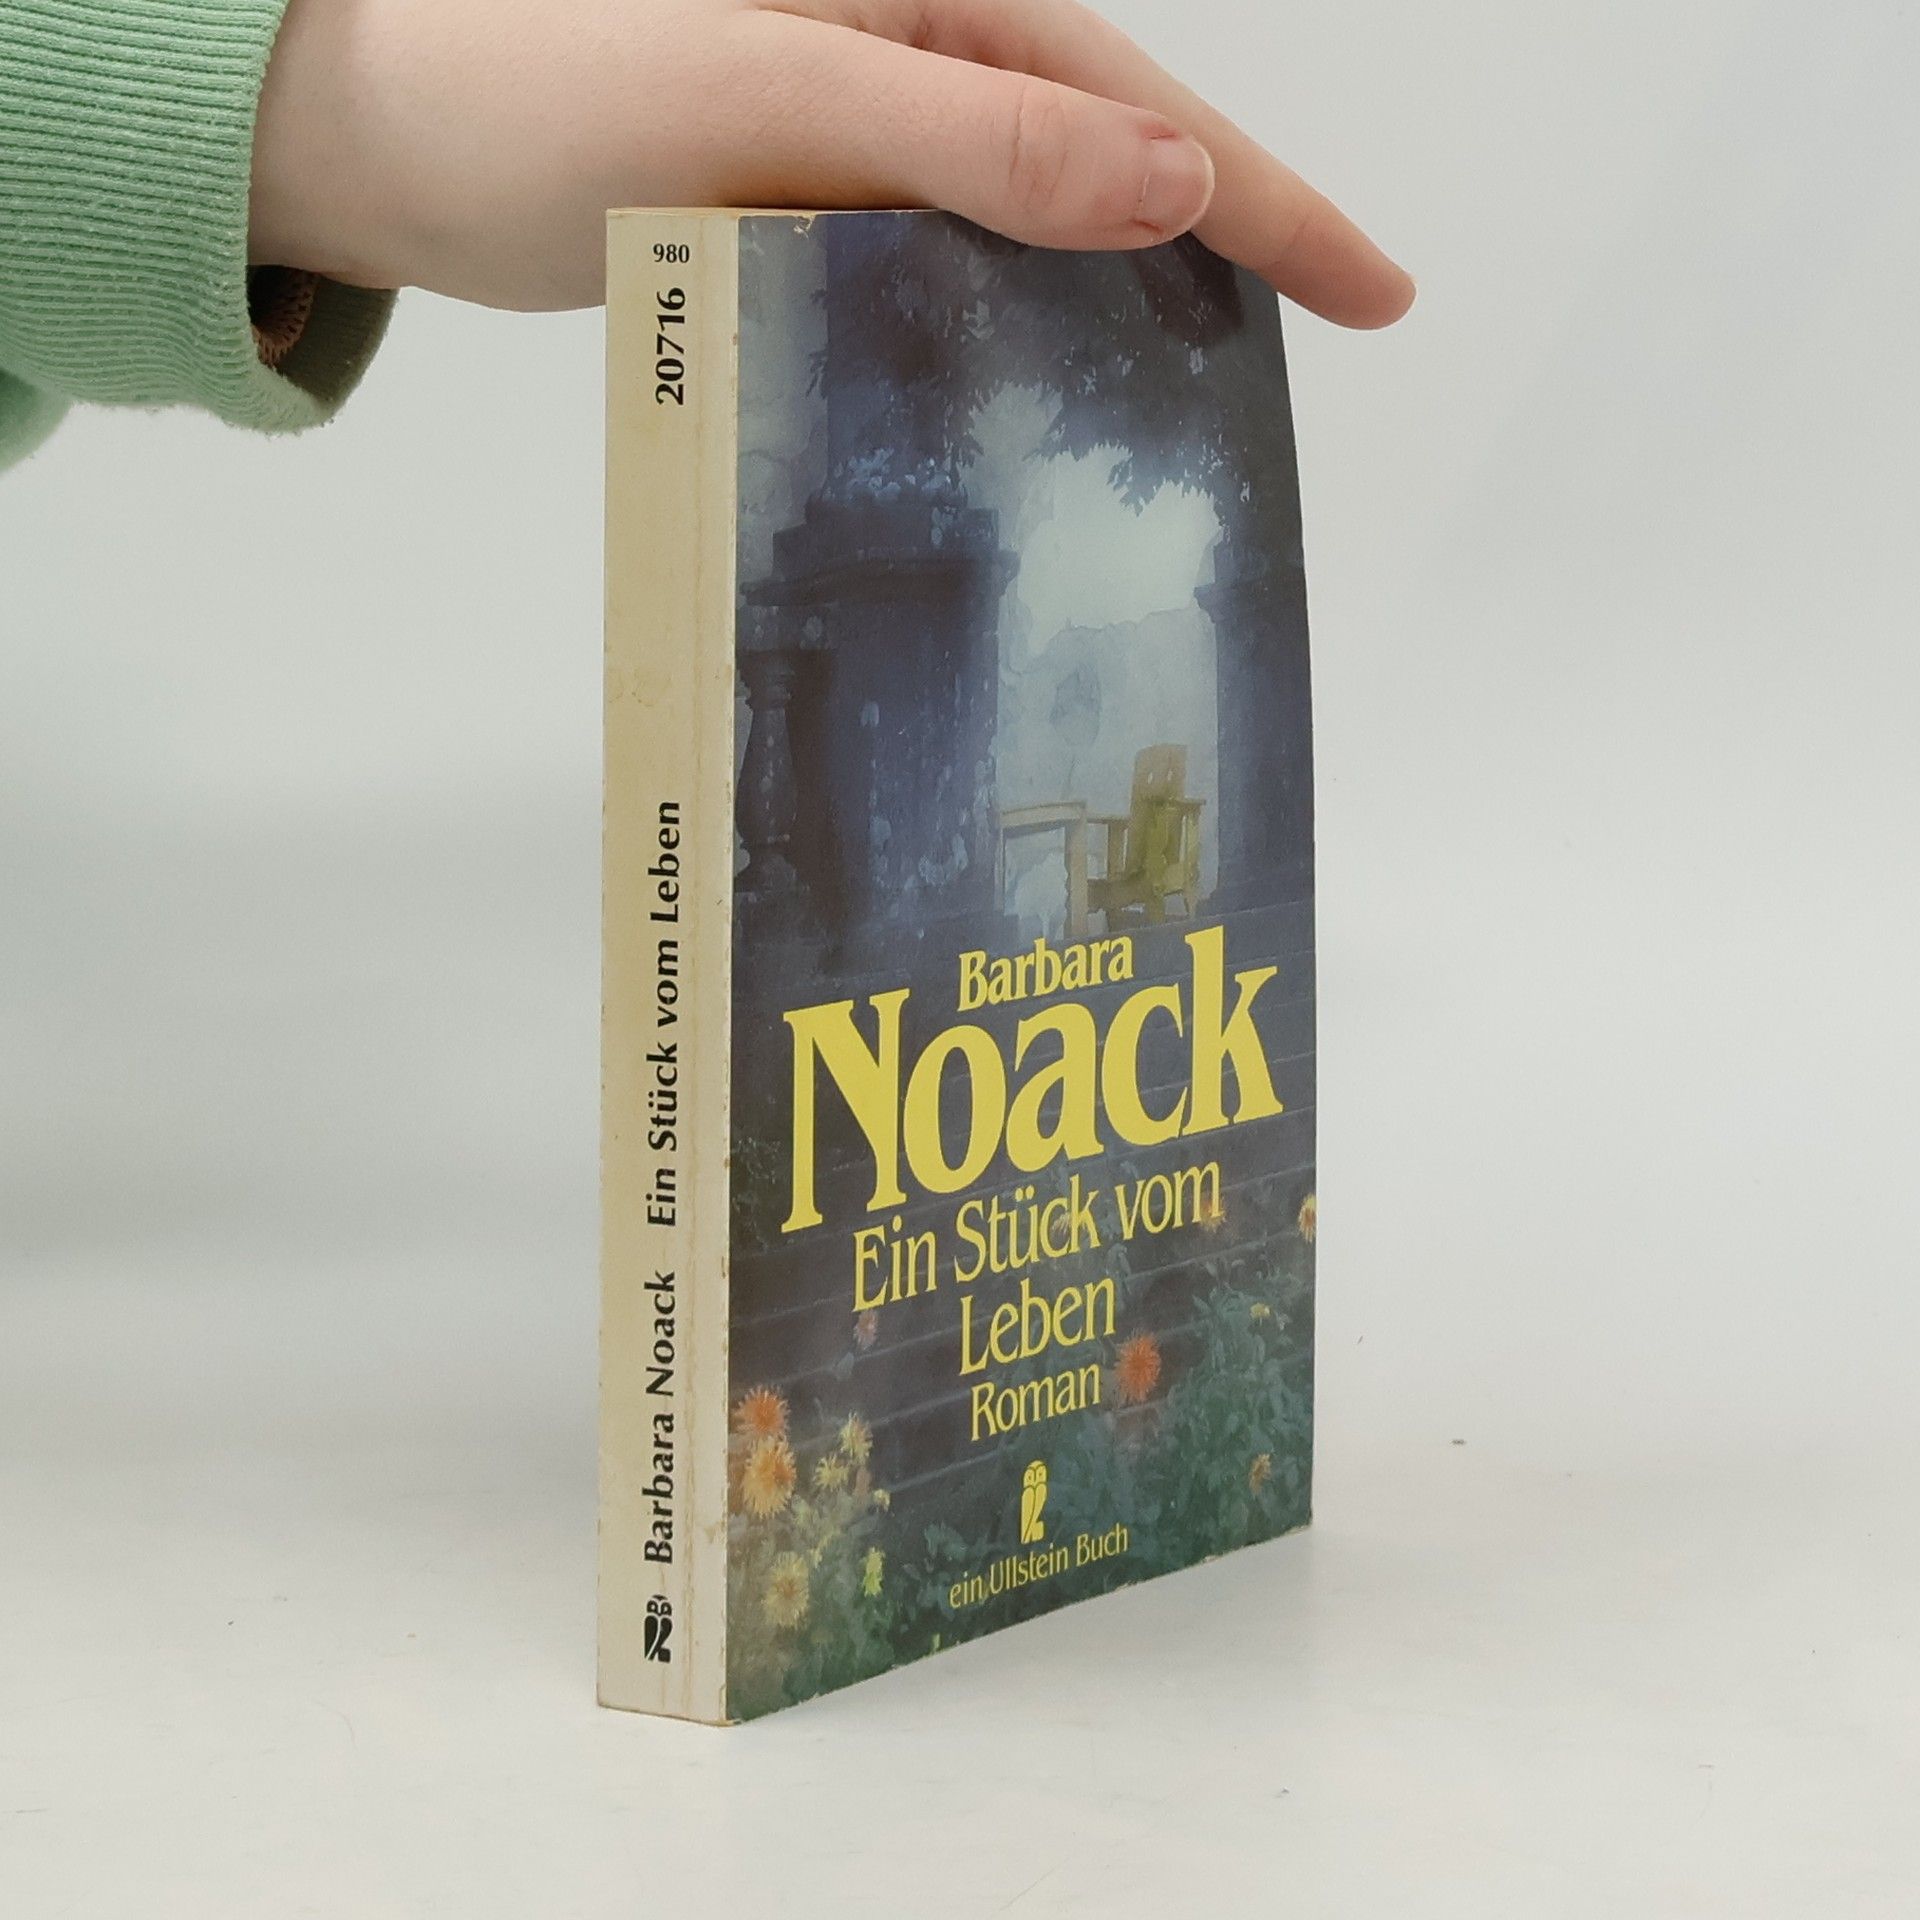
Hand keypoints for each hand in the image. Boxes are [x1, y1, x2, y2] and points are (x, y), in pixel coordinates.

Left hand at [251, 0, 1413, 326]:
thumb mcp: (775, 94)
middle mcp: (912, 64)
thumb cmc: (544, 93)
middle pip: (1110, 170)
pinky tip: (1023, 416)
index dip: (1271, 203)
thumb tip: (1174, 180)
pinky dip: (992, 350)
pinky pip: (939, 284)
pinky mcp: (807, 215)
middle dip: (1213, 267)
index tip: (1377, 293)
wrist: (386, 144)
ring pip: (1029, 241)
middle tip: (1293, 381)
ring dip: (1104, 323)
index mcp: (932, 4)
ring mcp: (862, 146)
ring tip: (1183, 426)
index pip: (1144, 110)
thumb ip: (974, 139)